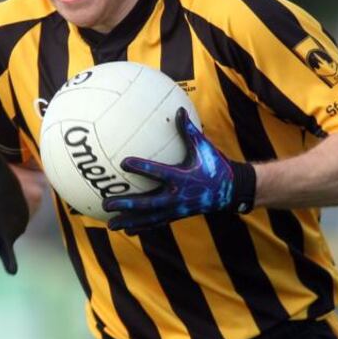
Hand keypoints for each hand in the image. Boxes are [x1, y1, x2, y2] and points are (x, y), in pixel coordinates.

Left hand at [103, 108, 256, 233]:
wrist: (231, 191)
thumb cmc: (215, 165)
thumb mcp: (203, 147)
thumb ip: (189, 130)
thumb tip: (179, 109)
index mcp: (183, 178)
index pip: (159, 173)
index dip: (142, 168)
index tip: (123, 162)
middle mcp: (178, 196)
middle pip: (148, 203)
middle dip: (127, 204)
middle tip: (107, 203)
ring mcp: (176, 209)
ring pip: (149, 218)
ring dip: (129, 221)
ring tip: (111, 224)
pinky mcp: (177, 216)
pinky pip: (156, 223)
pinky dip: (141, 226)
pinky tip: (126, 229)